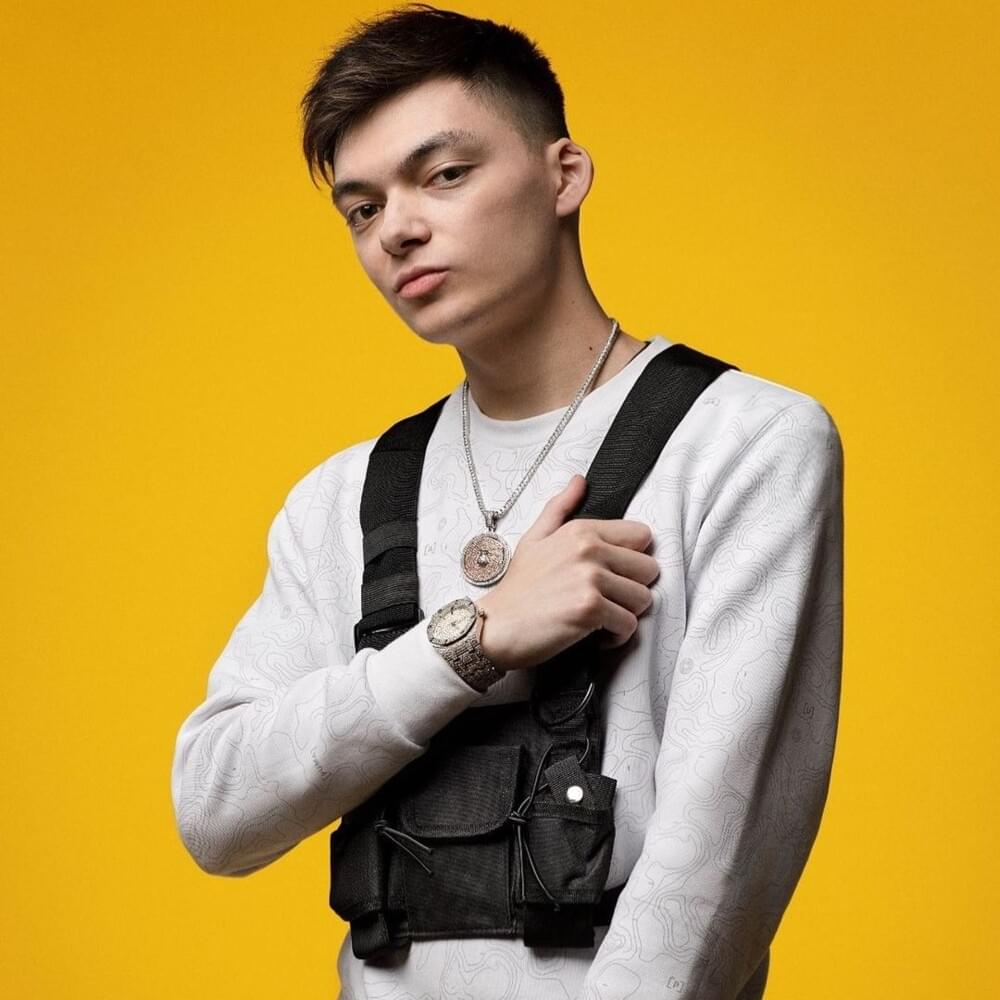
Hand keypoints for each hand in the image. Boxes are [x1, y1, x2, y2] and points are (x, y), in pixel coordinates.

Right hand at [475, 474, 658, 671]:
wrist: (496, 626)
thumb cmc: (517, 588)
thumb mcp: (534, 538)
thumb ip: (560, 507)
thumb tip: (579, 481)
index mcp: (581, 531)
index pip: (642, 535)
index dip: (632, 558)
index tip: (615, 574)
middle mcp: (589, 550)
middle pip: (649, 569)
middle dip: (633, 588)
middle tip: (610, 599)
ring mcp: (590, 579)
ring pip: (643, 598)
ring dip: (626, 613)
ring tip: (602, 617)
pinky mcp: (590, 608)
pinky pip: (629, 625)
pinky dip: (616, 636)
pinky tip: (597, 635)